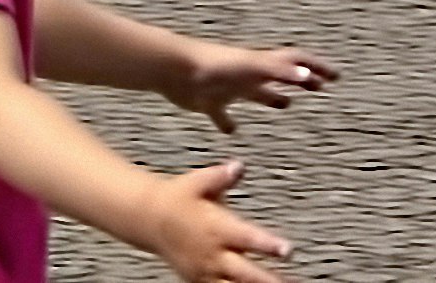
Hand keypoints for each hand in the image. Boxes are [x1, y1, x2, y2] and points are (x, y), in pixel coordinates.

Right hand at [132, 160, 288, 281]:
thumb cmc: (177, 198)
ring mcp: (207, 271)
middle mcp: (213, 252)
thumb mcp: (196, 182)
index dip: (267, 244)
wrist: (148, 217)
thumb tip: (239, 166)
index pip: (246, 237)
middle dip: (269, 280)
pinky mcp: (200, 282)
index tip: (287, 249)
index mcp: (216, 227)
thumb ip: (220, 176)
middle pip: (246, 273)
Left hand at [167, 43, 334, 124]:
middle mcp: (245, 74)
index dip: (316, 67)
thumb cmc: (211, 65)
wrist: (172, 68)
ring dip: (270, 97)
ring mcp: (227, 86)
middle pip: (278, 75)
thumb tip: (309, 76)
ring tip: (285, 104)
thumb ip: (279, 73)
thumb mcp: (250, 68)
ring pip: (253, 93)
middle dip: (300, 80)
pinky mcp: (208, 102)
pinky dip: (228, 122)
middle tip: (320, 88)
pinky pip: (221, 114)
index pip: (294, 62)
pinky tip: (232, 132)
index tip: (336, 76)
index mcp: (259, 64)